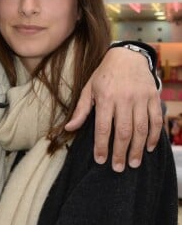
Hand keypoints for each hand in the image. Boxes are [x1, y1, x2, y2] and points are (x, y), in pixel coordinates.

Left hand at [66, 47, 161, 171]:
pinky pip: (156, 120)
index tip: (101, 160)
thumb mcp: (88, 89)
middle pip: (123, 131)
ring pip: (141, 128)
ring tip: (134, 163)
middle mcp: (124, 99)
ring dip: (138, 148)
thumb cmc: (104, 75)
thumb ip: (80, 110)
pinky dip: (154, 136)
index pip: (103, 127)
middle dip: (120, 152)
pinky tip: (149, 147)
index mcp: (105, 98)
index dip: (102, 146)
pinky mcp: (153, 98)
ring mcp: (141, 98)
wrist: (127, 56)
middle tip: (118, 168)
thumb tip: (69, 128)